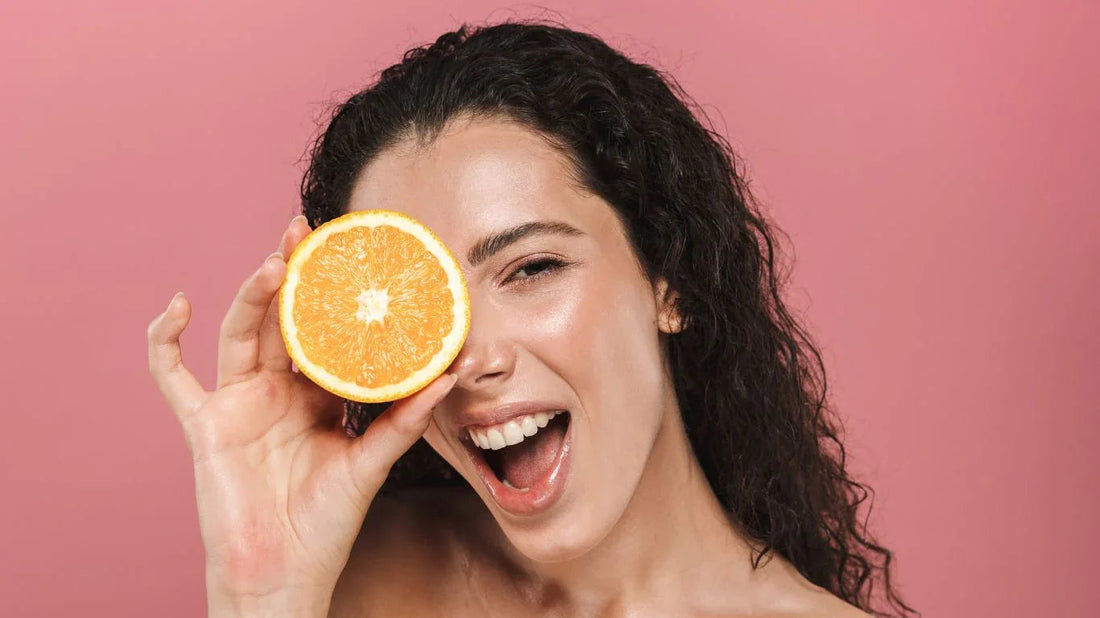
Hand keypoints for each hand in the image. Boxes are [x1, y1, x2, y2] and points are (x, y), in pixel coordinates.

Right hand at [146, 215, 456, 613]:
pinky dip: (164, 341)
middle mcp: (277, 390)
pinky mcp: (204, 424)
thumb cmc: (325, 523)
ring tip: (275, 263)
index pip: (323, 330)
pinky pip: (173, 376)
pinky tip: (178, 306)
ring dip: (250, 296)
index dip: (331, 293)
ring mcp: (237, 403)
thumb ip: (405, 419)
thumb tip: (452, 374)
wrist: (283, 572)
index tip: (350, 254)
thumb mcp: (371, 463)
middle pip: (280, 319)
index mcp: (316, 394)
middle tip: (306, 232)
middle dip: (290, 274)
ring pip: (238, 333)